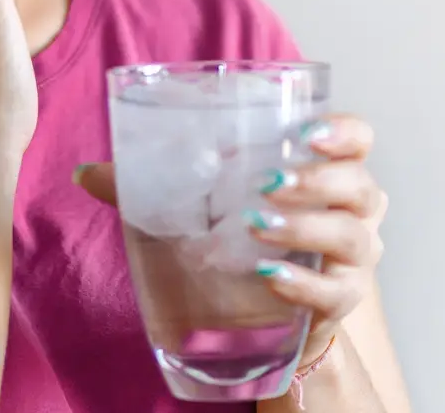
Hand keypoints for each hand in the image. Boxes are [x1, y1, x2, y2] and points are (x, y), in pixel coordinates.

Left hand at [74, 114, 386, 363]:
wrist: (268, 313)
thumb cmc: (243, 238)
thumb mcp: (204, 203)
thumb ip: (152, 183)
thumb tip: (85, 173)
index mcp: (328, 170)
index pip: (358, 139)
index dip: (342, 132)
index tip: (306, 131)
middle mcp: (353, 211)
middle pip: (359, 187)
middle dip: (318, 180)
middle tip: (267, 181)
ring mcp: (352, 261)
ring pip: (352, 238)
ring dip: (305, 228)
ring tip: (256, 225)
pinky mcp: (340, 303)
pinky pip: (334, 294)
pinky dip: (302, 284)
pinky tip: (269, 278)